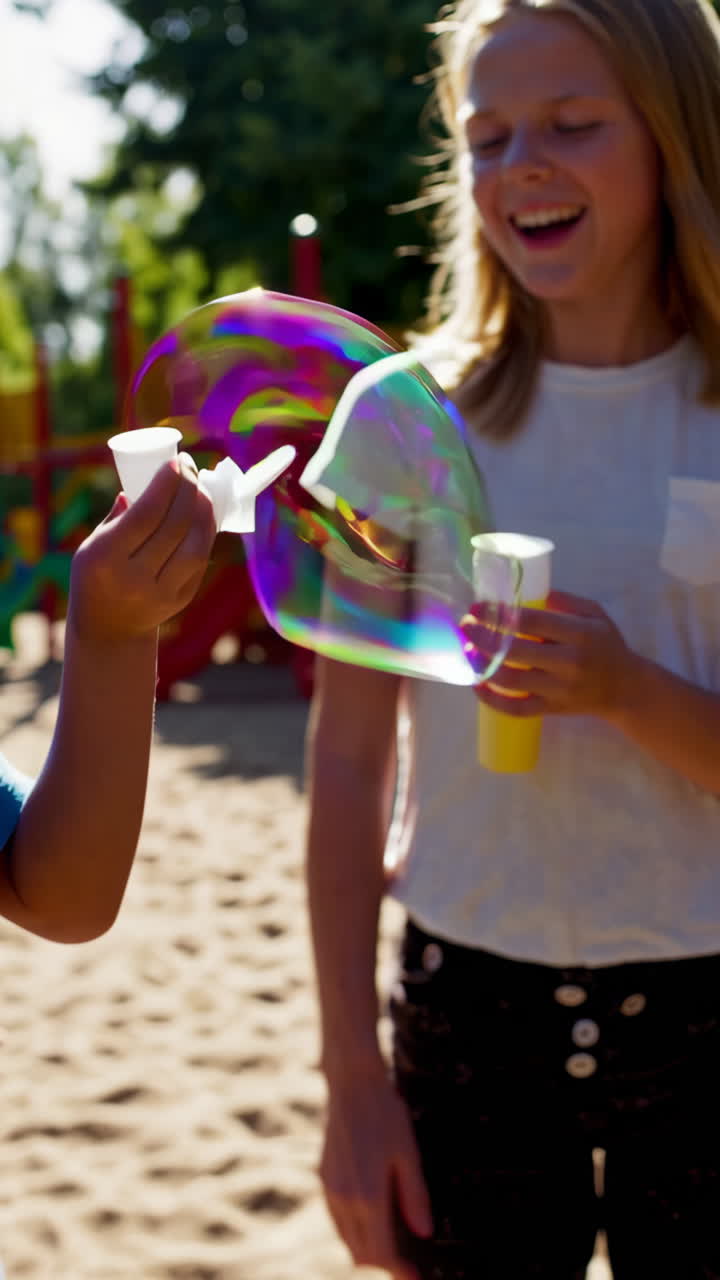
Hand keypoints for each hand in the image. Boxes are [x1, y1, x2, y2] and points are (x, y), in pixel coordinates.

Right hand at [68, 454, 216, 646]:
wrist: (108, 629)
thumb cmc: (96, 575)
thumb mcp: (92, 546)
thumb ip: (117, 517)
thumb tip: (139, 485)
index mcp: (106, 558)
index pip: (145, 515)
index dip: (166, 485)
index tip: (176, 461)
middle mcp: (135, 578)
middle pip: (174, 526)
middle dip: (187, 490)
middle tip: (190, 467)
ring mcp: (161, 592)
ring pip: (194, 545)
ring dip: (203, 511)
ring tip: (201, 487)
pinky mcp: (181, 600)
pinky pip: (199, 560)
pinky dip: (205, 533)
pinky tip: (204, 513)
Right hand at [321, 1071, 431, 1278]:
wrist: (351, 1084)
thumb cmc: (385, 1114)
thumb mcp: (409, 1154)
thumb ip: (415, 1196)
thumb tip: (424, 1232)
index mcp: (367, 1196)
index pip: (381, 1253)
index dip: (399, 1271)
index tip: (415, 1278)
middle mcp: (343, 1199)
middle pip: (360, 1253)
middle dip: (383, 1263)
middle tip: (408, 1262)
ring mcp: (330, 1188)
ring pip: (346, 1238)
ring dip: (366, 1248)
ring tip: (393, 1243)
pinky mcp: (324, 1176)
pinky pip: (337, 1218)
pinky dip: (354, 1229)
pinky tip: (371, 1216)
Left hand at [462, 590, 639, 721]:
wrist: (626, 689)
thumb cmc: (607, 645)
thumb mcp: (595, 614)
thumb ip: (565, 600)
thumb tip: (529, 592)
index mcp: (579, 634)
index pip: (531, 623)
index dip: (499, 615)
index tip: (477, 607)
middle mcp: (569, 663)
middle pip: (515, 652)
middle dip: (483, 638)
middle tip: (465, 627)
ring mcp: (559, 689)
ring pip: (511, 681)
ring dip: (482, 666)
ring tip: (466, 651)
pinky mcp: (552, 709)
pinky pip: (516, 708)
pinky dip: (492, 700)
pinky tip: (477, 685)